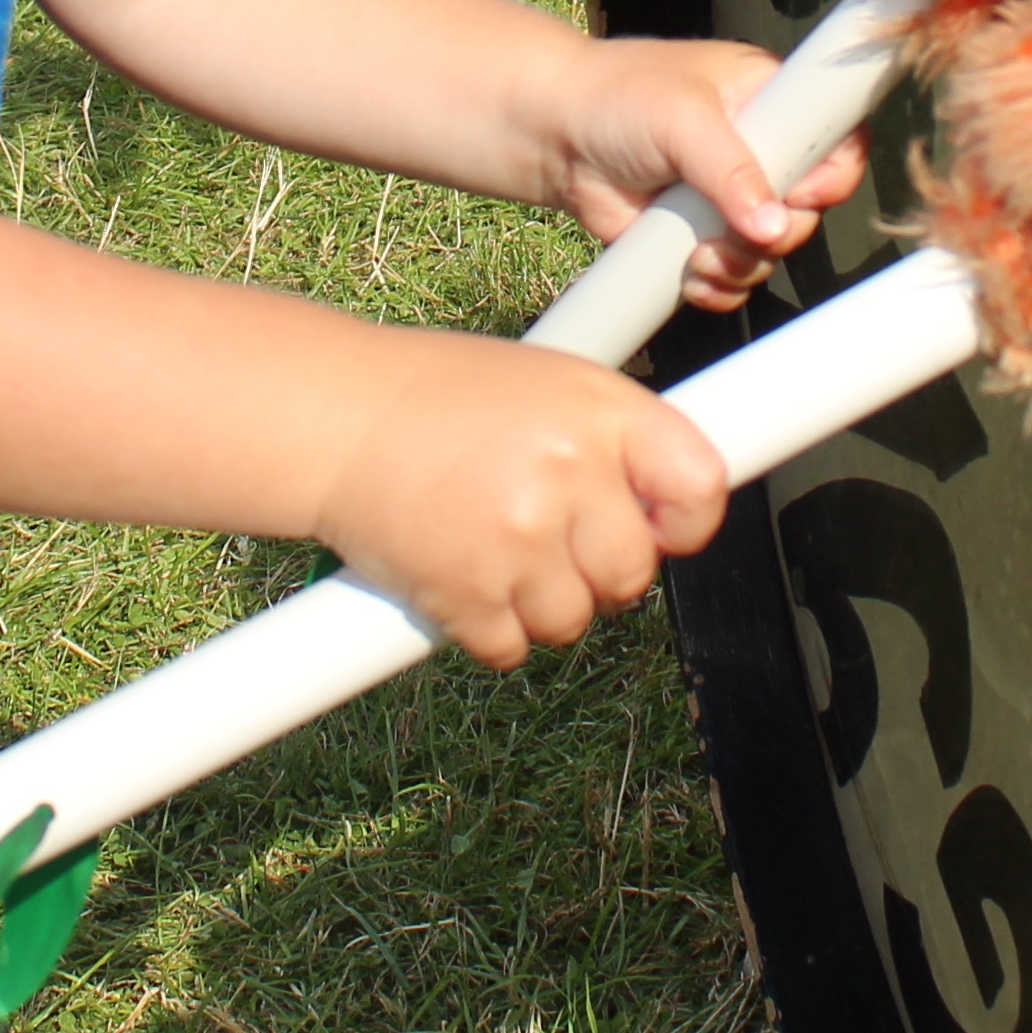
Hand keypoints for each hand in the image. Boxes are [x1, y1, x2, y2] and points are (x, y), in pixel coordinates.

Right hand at [316, 333, 731, 667]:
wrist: (332, 418)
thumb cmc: (438, 396)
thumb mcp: (548, 384)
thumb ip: (613, 442)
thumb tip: (666, 516)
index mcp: (600, 410)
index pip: (699, 484)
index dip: (685, 519)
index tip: (663, 527)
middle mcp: (568, 473)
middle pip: (633, 573)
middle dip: (598, 570)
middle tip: (549, 538)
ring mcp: (518, 538)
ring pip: (572, 620)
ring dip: (539, 602)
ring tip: (491, 546)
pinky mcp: (468, 594)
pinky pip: (511, 648)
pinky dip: (487, 627)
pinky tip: (458, 573)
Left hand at [530, 38, 863, 310]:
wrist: (553, 135)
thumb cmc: (617, 98)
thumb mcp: (682, 119)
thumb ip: (732, 170)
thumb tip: (772, 225)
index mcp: (771, 98)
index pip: (837, 137)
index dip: (833, 174)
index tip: (803, 195)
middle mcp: (761, 148)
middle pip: (808, 208)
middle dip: (776, 231)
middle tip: (736, 229)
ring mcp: (733, 196)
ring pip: (772, 249)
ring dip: (741, 264)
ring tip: (700, 253)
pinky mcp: (704, 234)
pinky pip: (735, 274)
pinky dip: (718, 285)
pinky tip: (690, 274)